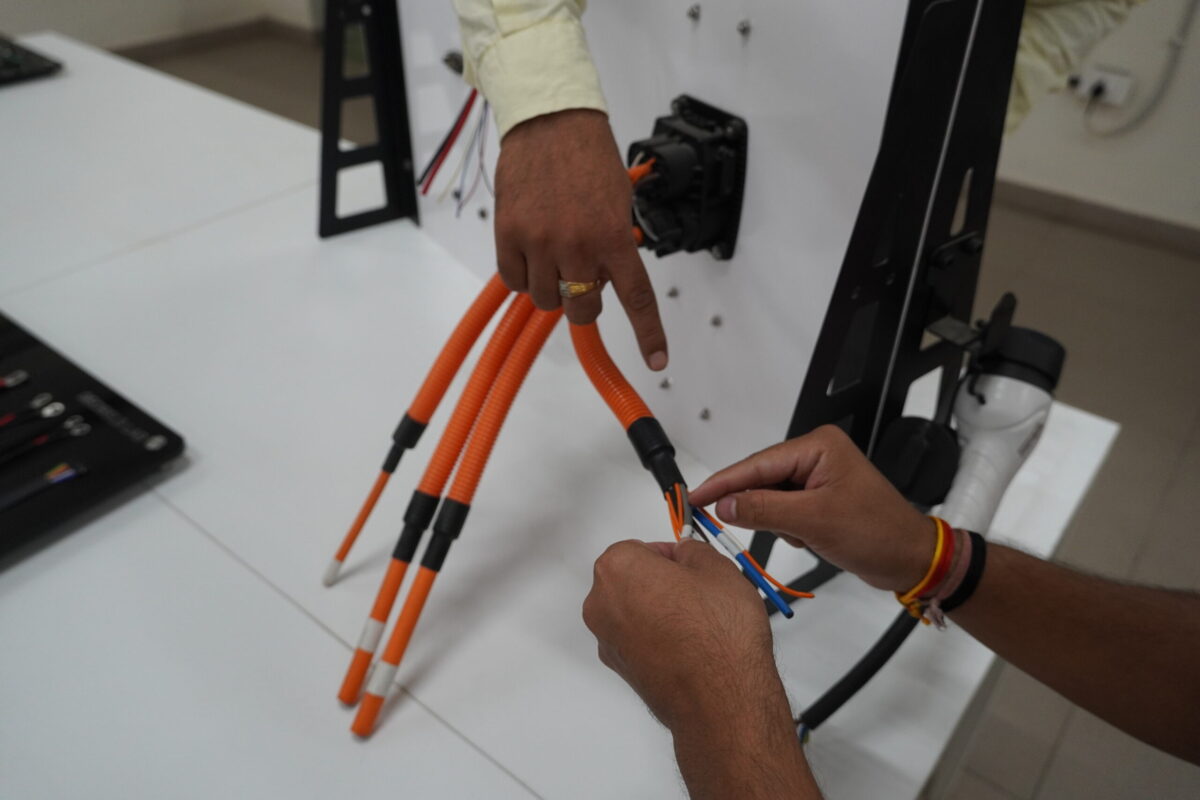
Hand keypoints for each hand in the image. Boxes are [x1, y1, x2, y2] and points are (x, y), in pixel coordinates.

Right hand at [494, 109, 666, 369]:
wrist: (548, 121)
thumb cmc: (587, 156)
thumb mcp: (618, 201)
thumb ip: (615, 244)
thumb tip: (608, 279)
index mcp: (613, 236)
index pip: (635, 298)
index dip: (649, 335)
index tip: (657, 360)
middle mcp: (577, 245)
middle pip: (582, 309)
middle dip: (586, 300)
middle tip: (583, 275)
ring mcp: (539, 242)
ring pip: (546, 300)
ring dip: (553, 287)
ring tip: (555, 253)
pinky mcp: (508, 235)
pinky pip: (514, 281)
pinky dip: (523, 275)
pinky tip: (531, 251)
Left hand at [582, 539, 783, 728]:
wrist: (719, 699)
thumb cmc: (715, 639)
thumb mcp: (718, 570)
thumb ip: (694, 551)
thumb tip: (688, 551)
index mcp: (618, 568)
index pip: (638, 547)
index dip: (668, 553)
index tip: (687, 562)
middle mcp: (602, 603)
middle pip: (630, 579)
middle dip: (661, 581)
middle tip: (697, 590)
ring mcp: (608, 639)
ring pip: (632, 610)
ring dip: (659, 610)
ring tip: (699, 621)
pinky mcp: (621, 667)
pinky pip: (637, 639)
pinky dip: (656, 637)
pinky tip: (689, 644)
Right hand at [689, 425, 935, 592]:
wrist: (911, 559)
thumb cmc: (877, 533)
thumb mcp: (814, 522)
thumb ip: (764, 510)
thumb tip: (725, 505)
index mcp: (819, 447)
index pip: (758, 464)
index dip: (724, 482)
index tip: (695, 498)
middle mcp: (817, 455)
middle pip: (761, 478)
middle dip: (753, 506)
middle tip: (724, 524)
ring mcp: (818, 477)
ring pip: (770, 497)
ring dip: (775, 521)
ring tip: (802, 536)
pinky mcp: (819, 498)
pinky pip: (784, 510)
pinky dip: (787, 528)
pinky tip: (808, 539)